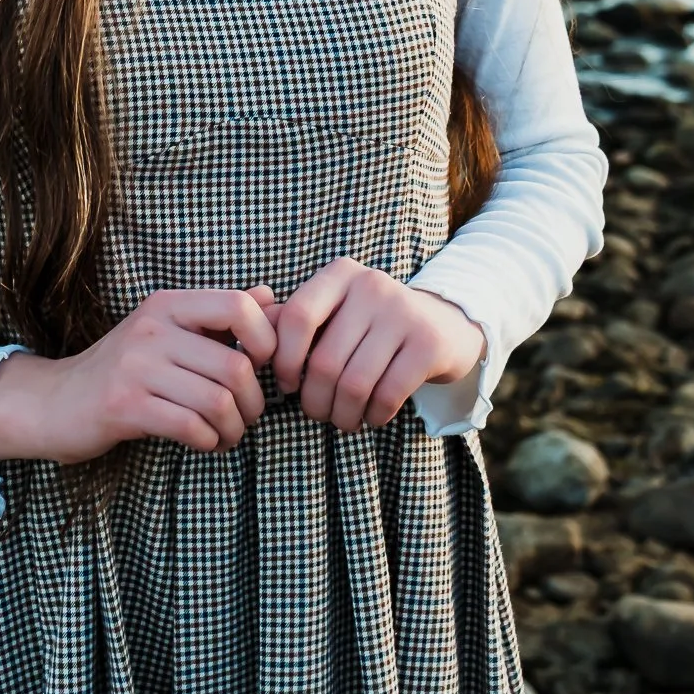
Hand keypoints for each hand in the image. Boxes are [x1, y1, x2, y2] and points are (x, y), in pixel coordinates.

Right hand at [0, 284, 280, 466]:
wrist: (55, 402)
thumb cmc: (124, 369)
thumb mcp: (168, 332)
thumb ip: (218, 317)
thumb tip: (270, 297)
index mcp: (168, 305)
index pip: (239, 306)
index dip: (265, 340)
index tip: (259, 368)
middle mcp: (153, 328)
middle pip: (236, 365)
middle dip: (254, 402)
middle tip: (246, 416)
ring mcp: (136, 366)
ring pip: (218, 401)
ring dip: (234, 427)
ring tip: (227, 433)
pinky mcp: (124, 406)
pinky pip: (190, 426)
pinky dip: (209, 441)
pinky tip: (205, 442)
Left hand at [267, 256, 487, 432]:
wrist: (445, 323)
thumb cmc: (371, 325)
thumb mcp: (334, 313)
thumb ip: (290, 322)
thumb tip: (248, 338)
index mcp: (340, 274)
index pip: (296, 317)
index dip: (283, 359)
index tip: (287, 384)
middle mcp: (371, 285)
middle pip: (324, 361)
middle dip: (314, 400)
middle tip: (317, 412)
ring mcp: (403, 313)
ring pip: (354, 383)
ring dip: (342, 414)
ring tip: (342, 418)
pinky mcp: (428, 344)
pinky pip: (386, 395)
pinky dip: (373, 417)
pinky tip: (372, 416)